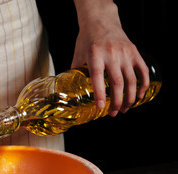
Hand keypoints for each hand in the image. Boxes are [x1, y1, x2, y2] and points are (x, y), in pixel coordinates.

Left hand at [72, 0, 149, 116]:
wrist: (101, 20)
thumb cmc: (87, 38)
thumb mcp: (78, 54)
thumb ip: (76, 72)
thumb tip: (71, 90)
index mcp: (95, 54)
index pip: (97, 77)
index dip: (100, 94)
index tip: (101, 108)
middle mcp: (111, 54)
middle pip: (118, 82)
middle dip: (117, 102)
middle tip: (114, 113)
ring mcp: (125, 53)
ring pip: (132, 80)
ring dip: (130, 98)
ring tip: (126, 109)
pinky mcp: (134, 52)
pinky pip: (143, 71)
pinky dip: (143, 85)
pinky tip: (139, 96)